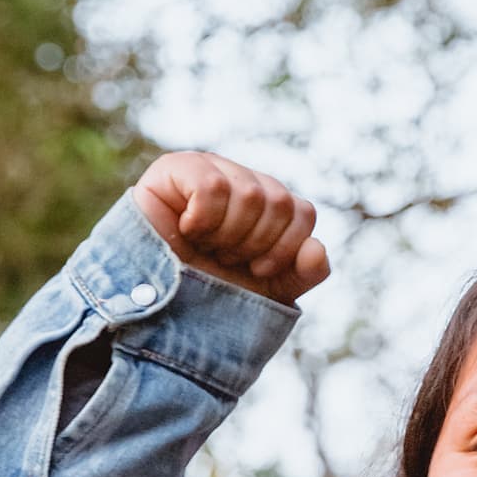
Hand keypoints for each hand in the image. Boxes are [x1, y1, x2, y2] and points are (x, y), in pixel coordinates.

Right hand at [129, 151, 329, 306]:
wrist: (159, 307)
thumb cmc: (213, 294)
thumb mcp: (270, 291)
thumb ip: (305, 272)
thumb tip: (317, 247)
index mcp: (267, 202)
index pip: (302, 212)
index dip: (285, 248)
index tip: (256, 268)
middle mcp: (241, 179)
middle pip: (279, 201)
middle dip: (254, 244)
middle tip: (224, 256)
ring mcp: (209, 169)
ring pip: (250, 194)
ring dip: (228, 235)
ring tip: (205, 245)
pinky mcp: (175, 168)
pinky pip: (212, 185)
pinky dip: (203, 219)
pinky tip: (186, 230)